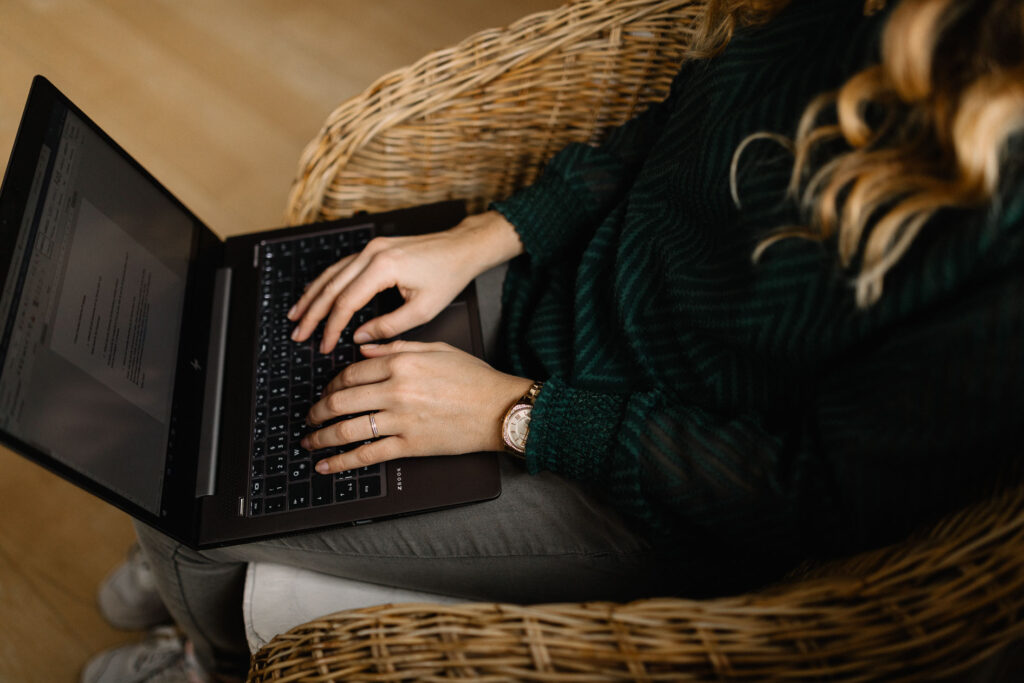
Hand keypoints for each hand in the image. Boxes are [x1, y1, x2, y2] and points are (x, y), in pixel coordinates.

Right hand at [288, 211, 521, 352]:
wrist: (461, 248)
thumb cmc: (447, 277)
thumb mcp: (423, 309)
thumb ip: (389, 326)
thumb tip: (359, 337)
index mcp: (383, 267)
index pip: (346, 302)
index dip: (332, 327)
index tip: (324, 346)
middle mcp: (372, 253)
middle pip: (331, 287)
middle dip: (312, 314)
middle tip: (298, 335)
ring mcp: (371, 248)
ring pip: (331, 274)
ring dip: (312, 296)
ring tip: (296, 316)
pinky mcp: (374, 248)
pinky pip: (342, 267)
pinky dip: (326, 283)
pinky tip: (315, 294)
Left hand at [302, 340, 533, 472]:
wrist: (499, 409)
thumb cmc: (474, 378)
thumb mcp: (436, 349)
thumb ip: (397, 345)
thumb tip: (364, 349)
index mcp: (401, 363)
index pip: (350, 373)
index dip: (331, 384)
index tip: (325, 392)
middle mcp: (396, 390)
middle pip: (340, 400)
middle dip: (317, 411)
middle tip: (309, 417)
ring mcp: (401, 419)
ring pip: (346, 429)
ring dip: (321, 437)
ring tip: (309, 442)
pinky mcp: (409, 445)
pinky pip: (367, 454)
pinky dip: (341, 462)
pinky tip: (326, 465)